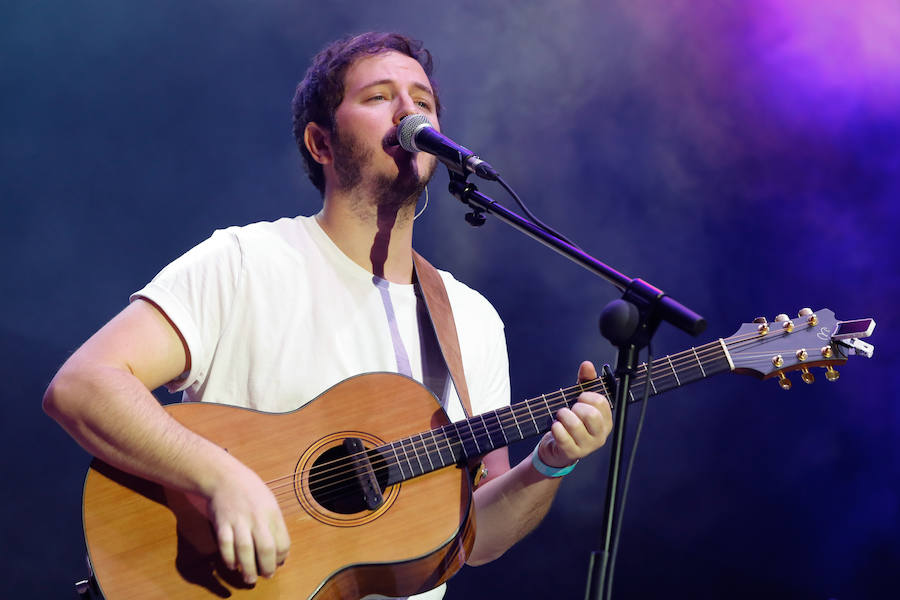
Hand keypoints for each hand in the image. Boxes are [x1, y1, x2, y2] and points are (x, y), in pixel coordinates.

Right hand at [206, 461, 290, 584]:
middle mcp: (257, 518)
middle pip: (266, 549)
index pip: (283, 541)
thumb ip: (275, 524)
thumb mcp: (270, 502)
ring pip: (245, 551)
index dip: (282, 557)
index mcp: (272, 512)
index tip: (278, 563)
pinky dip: (229, 559)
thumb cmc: (250, 490)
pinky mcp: (222, 523)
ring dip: (248, 569)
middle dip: (267, 567)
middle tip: (266, 575)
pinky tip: (233, 565)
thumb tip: (281, 550)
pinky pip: (226, 546)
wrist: (224, 477)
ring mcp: (238, 521)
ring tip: (250, 579)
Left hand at [538, 361, 611, 467]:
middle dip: (575, 407)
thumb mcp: (579, 401)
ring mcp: (587, 446)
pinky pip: (562, 436)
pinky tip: (555, 426)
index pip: (601, 402)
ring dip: (563, 416)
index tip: (579, 398)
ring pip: (575, 425)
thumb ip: (585, 382)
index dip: (587, 396)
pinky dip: (555, 427)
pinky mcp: (572, 453)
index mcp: (605, 421)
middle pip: (590, 414)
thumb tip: (587, 365)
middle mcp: (600, 435)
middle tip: (570, 410)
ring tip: (560, 417)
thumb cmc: (572, 422)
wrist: (558, 448)